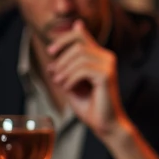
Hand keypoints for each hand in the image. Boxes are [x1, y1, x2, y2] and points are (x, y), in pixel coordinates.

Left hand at [45, 20, 125, 139]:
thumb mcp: (70, 84)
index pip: (80, 35)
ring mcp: (108, 65)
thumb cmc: (89, 105)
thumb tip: (51, 60)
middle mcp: (107, 57)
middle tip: (54, 75)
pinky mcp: (107, 76)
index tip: (50, 51)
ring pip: (79, 55)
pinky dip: (70, 78)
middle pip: (78, 44)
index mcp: (99, 56)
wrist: (104, 124)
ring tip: (59, 83)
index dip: (63, 38)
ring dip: (64, 69)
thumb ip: (64, 71)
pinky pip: (83, 69)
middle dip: (61, 58)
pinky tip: (68, 88)